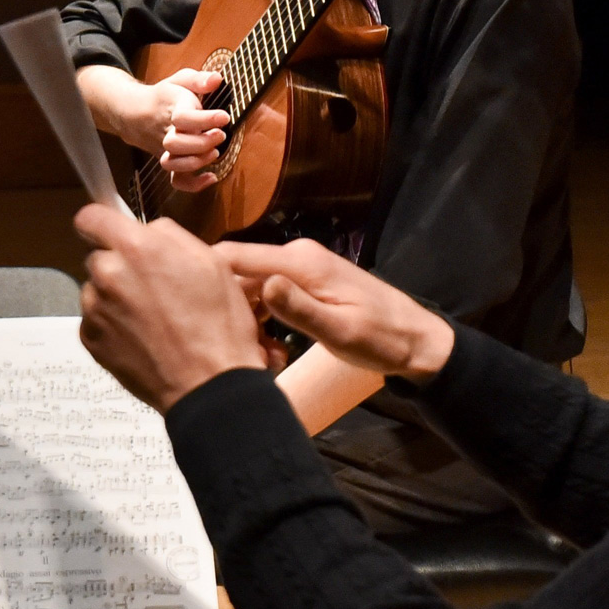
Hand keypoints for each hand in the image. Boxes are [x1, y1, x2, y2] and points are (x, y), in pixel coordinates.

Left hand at [75, 204, 270, 412]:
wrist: (209, 385)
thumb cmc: (219, 323)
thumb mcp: (211, 261)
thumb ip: (170, 235)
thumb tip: (148, 231)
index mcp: (136, 248)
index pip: (90, 217)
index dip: (102, 222)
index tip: (113, 233)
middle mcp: (108, 274)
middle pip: (98, 255)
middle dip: (119, 264)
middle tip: (151, 286)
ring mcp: (95, 309)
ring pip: (96, 289)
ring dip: (114, 295)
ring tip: (150, 318)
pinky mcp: (90, 339)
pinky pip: (95, 319)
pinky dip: (113, 324)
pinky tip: (142, 337)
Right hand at [124, 69, 230, 191]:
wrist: (137, 113)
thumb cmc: (166, 96)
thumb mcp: (180, 80)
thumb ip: (198, 79)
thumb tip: (217, 79)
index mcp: (171, 109)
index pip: (183, 117)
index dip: (205, 118)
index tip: (224, 116)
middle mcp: (167, 132)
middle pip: (175, 143)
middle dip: (201, 142)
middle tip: (221, 135)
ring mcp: (166, 150)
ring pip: (173, 163)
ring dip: (197, 161)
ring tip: (216, 153)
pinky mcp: (171, 162)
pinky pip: (177, 180)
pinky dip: (193, 185)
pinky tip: (211, 177)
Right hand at [215, 238, 456, 382]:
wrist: (415, 338)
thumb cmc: (382, 339)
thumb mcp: (340, 332)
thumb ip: (300, 309)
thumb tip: (263, 284)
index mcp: (301, 262)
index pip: (235, 256)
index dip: (205, 277)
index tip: (193, 311)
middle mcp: (297, 255)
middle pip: (238, 272)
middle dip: (230, 307)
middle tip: (242, 347)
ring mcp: (300, 266)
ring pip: (251, 285)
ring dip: (247, 317)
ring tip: (263, 353)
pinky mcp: (304, 279)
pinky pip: (269, 292)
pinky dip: (263, 317)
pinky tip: (272, 347)